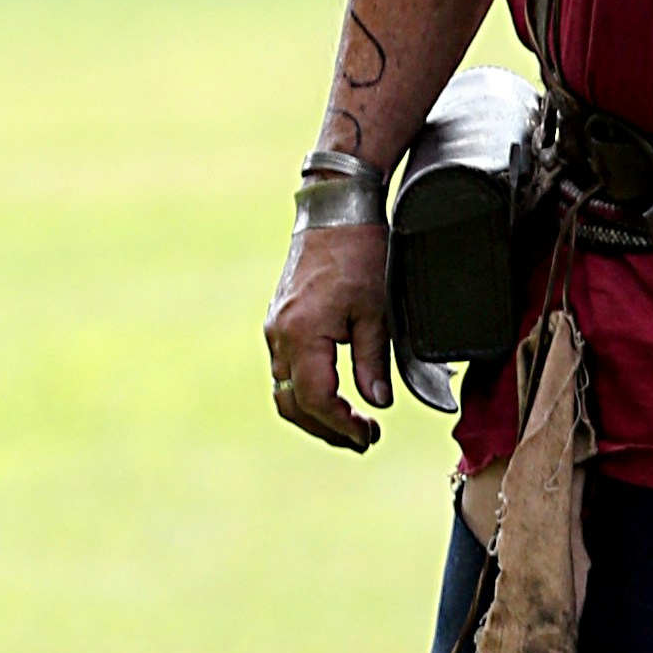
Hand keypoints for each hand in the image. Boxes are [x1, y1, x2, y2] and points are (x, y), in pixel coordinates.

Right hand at [266, 218, 394, 450]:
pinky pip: (285, 369)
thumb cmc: (360, 254)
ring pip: (284, 390)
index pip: (317, 400)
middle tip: (362, 440)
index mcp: (303, 334)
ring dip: (315, 414)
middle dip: (327, 429)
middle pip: (293, 404)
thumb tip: (377, 402)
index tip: (369, 435)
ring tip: (351, 426)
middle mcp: (280, 335)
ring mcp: (275, 329)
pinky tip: (334, 396)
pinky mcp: (279, 322)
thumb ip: (373, 361)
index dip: (342, 425)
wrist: (335, 212)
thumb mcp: (377, 310)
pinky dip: (306, 391)